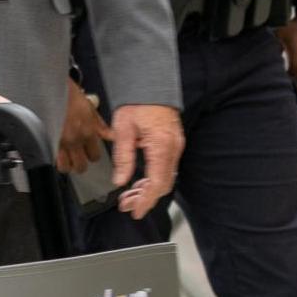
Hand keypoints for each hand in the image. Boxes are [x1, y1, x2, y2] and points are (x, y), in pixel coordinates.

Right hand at [58, 80, 112, 174]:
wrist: (49, 85)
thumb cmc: (67, 92)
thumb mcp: (89, 106)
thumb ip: (99, 125)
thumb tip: (109, 135)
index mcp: (87, 131)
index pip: (95, 156)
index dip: (92, 156)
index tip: (89, 152)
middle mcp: (74, 139)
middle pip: (81, 166)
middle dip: (80, 164)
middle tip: (78, 158)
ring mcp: (59, 142)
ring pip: (65, 167)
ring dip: (66, 165)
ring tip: (66, 159)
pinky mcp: (46, 141)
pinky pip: (52, 159)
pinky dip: (54, 159)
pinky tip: (55, 153)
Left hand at [109, 105, 182, 219]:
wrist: (151, 85)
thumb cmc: (138, 103)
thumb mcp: (123, 129)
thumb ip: (123, 157)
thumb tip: (120, 180)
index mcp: (161, 145)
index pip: (156, 182)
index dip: (146, 200)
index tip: (135, 211)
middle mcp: (173, 148)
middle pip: (163, 184)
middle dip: (145, 198)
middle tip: (126, 206)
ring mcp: (175, 147)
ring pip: (165, 178)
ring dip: (147, 190)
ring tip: (128, 197)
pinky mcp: (173, 145)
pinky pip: (165, 169)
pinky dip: (152, 179)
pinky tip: (138, 183)